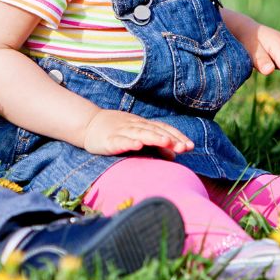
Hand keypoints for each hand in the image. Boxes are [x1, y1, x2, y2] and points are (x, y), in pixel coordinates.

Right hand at [79, 109, 193, 156]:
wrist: (89, 124)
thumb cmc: (117, 132)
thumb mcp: (138, 137)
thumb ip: (156, 146)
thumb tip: (174, 155)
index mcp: (143, 125)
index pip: (163, 128)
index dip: (177, 136)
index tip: (190, 146)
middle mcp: (134, 126)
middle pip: (154, 131)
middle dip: (169, 138)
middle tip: (183, 147)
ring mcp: (121, 132)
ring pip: (140, 133)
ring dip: (153, 137)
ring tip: (166, 142)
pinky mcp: (109, 140)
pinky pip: (120, 140)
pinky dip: (129, 142)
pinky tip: (137, 145)